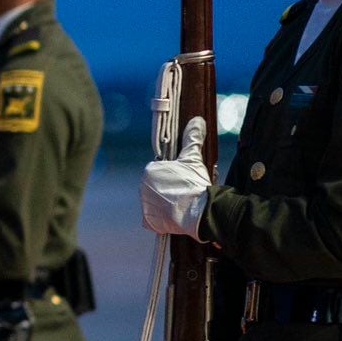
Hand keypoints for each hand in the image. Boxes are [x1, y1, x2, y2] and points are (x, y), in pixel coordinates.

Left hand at [141, 116, 211, 236]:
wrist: (199, 210)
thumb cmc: (194, 183)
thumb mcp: (193, 158)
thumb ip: (192, 139)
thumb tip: (197, 120)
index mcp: (149, 170)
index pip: (159, 171)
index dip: (172, 176)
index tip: (183, 181)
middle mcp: (142, 186)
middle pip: (156, 187)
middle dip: (168, 190)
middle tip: (184, 193)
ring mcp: (145, 205)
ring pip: (154, 202)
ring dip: (164, 203)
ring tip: (181, 205)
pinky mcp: (149, 221)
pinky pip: (153, 219)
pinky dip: (161, 219)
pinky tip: (173, 216)